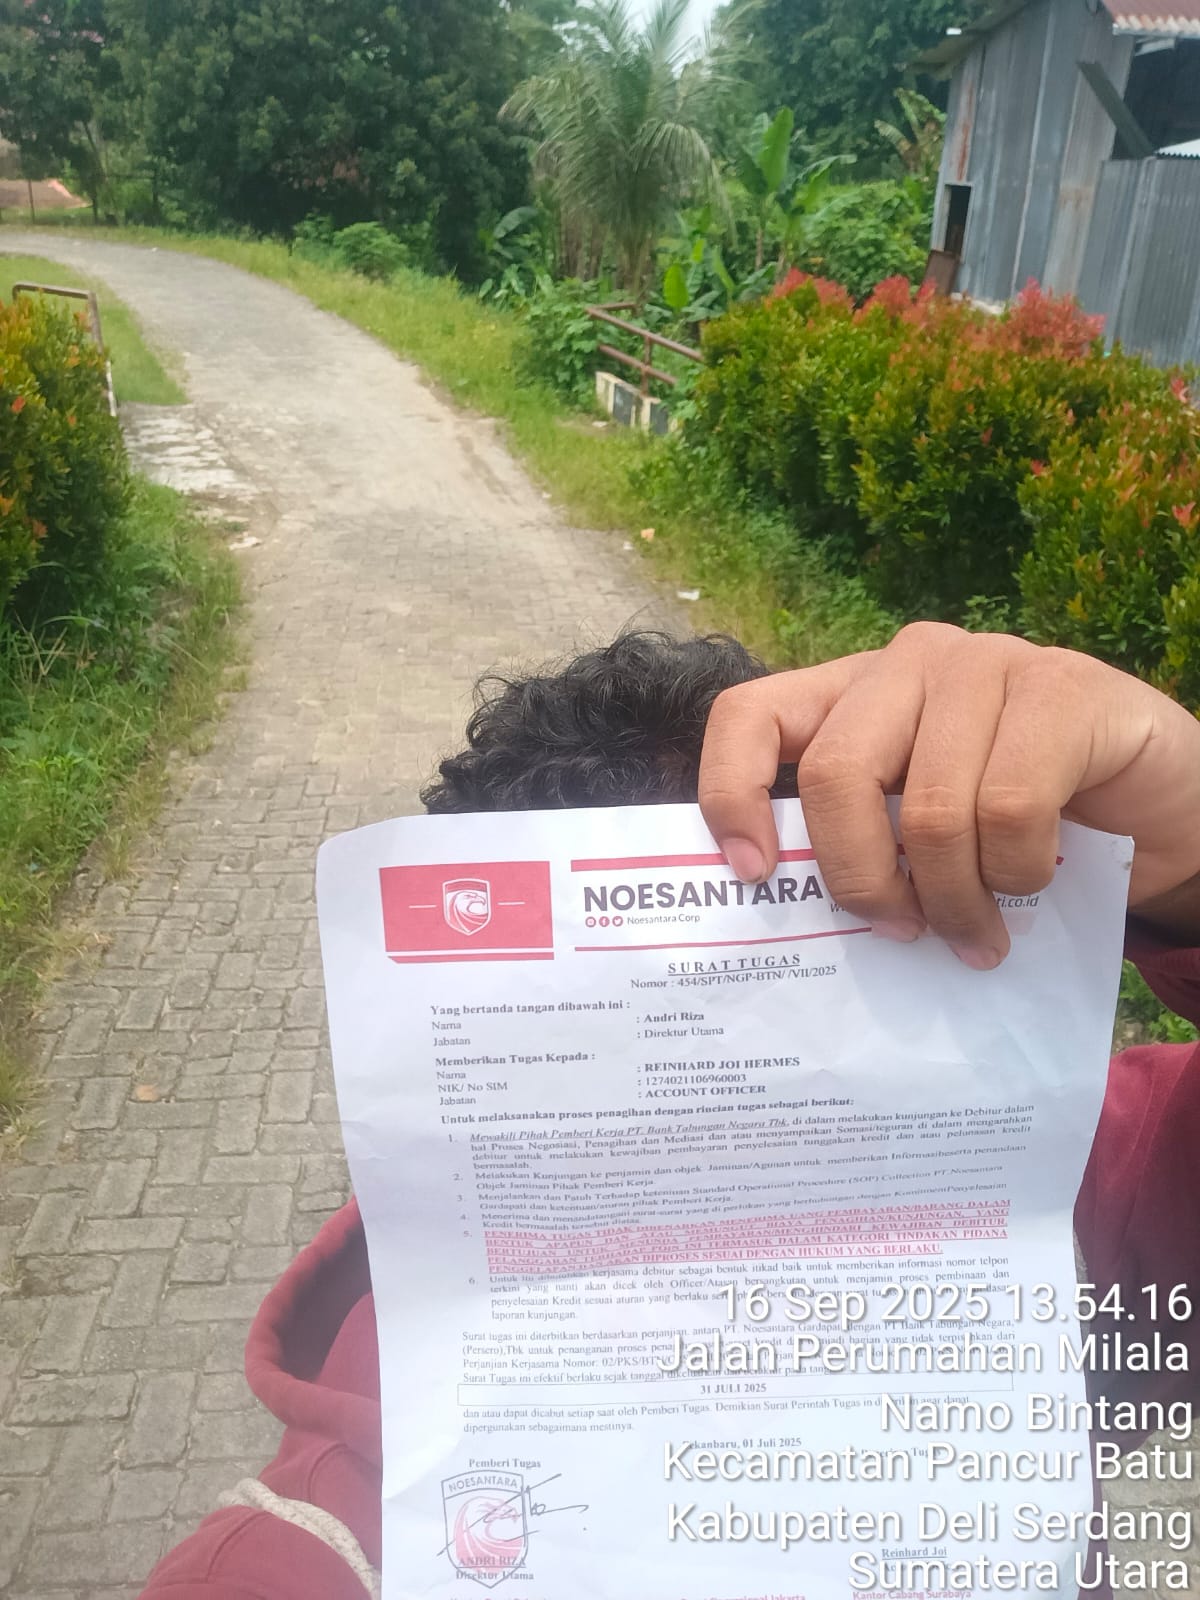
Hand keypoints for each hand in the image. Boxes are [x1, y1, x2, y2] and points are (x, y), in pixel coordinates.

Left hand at [698, 623, 1199, 967]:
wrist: (1163, 810)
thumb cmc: (1026, 829)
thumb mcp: (922, 833)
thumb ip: (863, 842)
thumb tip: (782, 905)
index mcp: (855, 692)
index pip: (751, 716)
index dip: (732, 792)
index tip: (754, 874)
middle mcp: (909, 663)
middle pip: (835, 774)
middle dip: (861, 879)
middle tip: (900, 931)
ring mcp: (986, 664)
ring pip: (929, 807)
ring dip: (954, 900)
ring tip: (977, 937)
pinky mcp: (1062, 688)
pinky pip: (1010, 807)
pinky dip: (1017, 873)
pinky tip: (1033, 885)